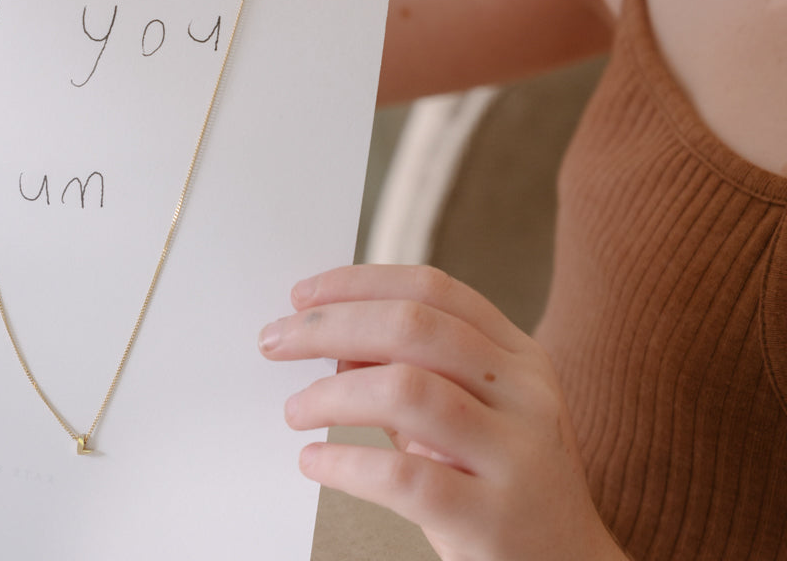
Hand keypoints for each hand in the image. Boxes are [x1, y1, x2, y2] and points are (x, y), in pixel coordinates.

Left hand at [258, 265, 625, 560]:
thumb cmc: (503, 489)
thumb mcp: (467, 419)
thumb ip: (410, 374)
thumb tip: (334, 341)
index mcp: (518, 357)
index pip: (432, 290)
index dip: (359, 282)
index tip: (302, 295)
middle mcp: (525, 394)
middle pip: (413, 327)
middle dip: (331, 326)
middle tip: (276, 341)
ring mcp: (518, 456)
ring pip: (408, 391)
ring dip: (333, 393)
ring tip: (296, 409)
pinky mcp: (495, 519)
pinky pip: (405, 478)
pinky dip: (346, 463)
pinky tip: (315, 461)